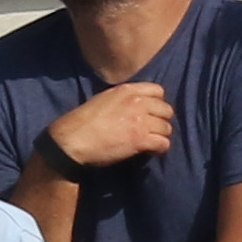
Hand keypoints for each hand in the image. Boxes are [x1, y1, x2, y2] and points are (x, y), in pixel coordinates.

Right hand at [44, 84, 177, 171]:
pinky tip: (151, 151)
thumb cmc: (83, 121)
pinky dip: (160, 148)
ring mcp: (140, 121)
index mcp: (127, 90)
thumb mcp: (104, 99)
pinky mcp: (140, 140)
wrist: (73, 139)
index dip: (157, 103)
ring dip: (161, 135)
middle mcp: (137, 102)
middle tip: (153, 129)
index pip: (158, 90)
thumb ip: (123, 99)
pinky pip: (164, 143)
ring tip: (152, 141)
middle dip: (162, 120)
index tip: (151, 112)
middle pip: (166, 110)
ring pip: (167, 128)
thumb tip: (136, 106)